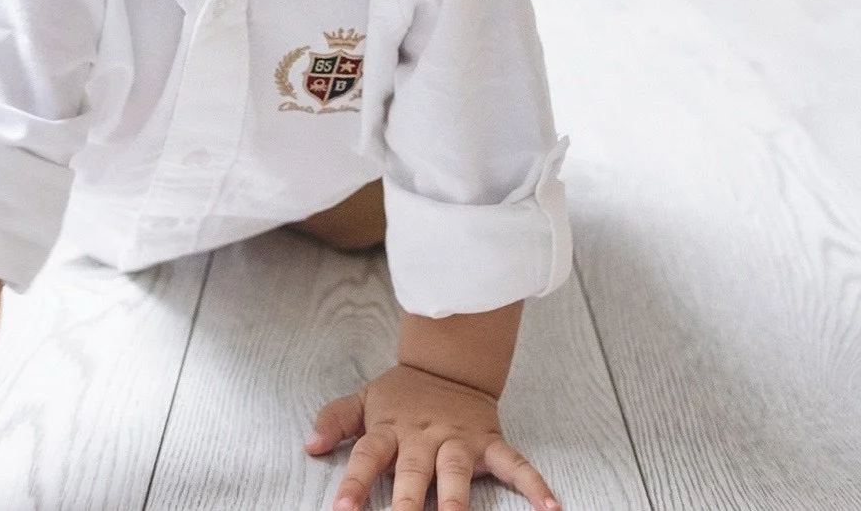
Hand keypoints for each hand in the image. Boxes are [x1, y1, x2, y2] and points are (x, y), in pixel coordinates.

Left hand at [306, 363, 559, 510]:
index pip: (366, 456)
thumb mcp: (366, 399)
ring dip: (455, 501)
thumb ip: (337, 419)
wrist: (451, 363)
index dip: (352, 483)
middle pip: (413, 472)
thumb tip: (309, 443)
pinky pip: (515, 465)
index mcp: (391, 428)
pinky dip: (534, 485)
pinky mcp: (490, 443)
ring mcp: (459, 440)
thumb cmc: (404, 394)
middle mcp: (424, 437)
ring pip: (457, 472)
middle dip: (406, 503)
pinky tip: (551, 509)